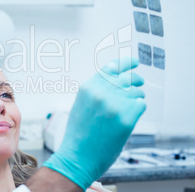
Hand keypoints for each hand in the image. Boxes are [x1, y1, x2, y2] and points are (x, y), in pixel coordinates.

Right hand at [43, 57, 145, 189]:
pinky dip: (139, 109)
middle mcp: (101, 92)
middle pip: (127, 78)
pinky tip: (131, 117)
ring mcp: (114, 105)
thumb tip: (115, 80)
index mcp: (88, 87)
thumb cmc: (79, 133)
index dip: (125, 62)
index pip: (111, 67)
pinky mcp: (126, 118)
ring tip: (131, 106)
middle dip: (136, 79)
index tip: (134, 62)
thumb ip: (96, 90)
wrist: (78, 156)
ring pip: (136, 92)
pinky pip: (141, 105)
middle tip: (139, 82)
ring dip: (137, 97)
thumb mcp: (81, 104)